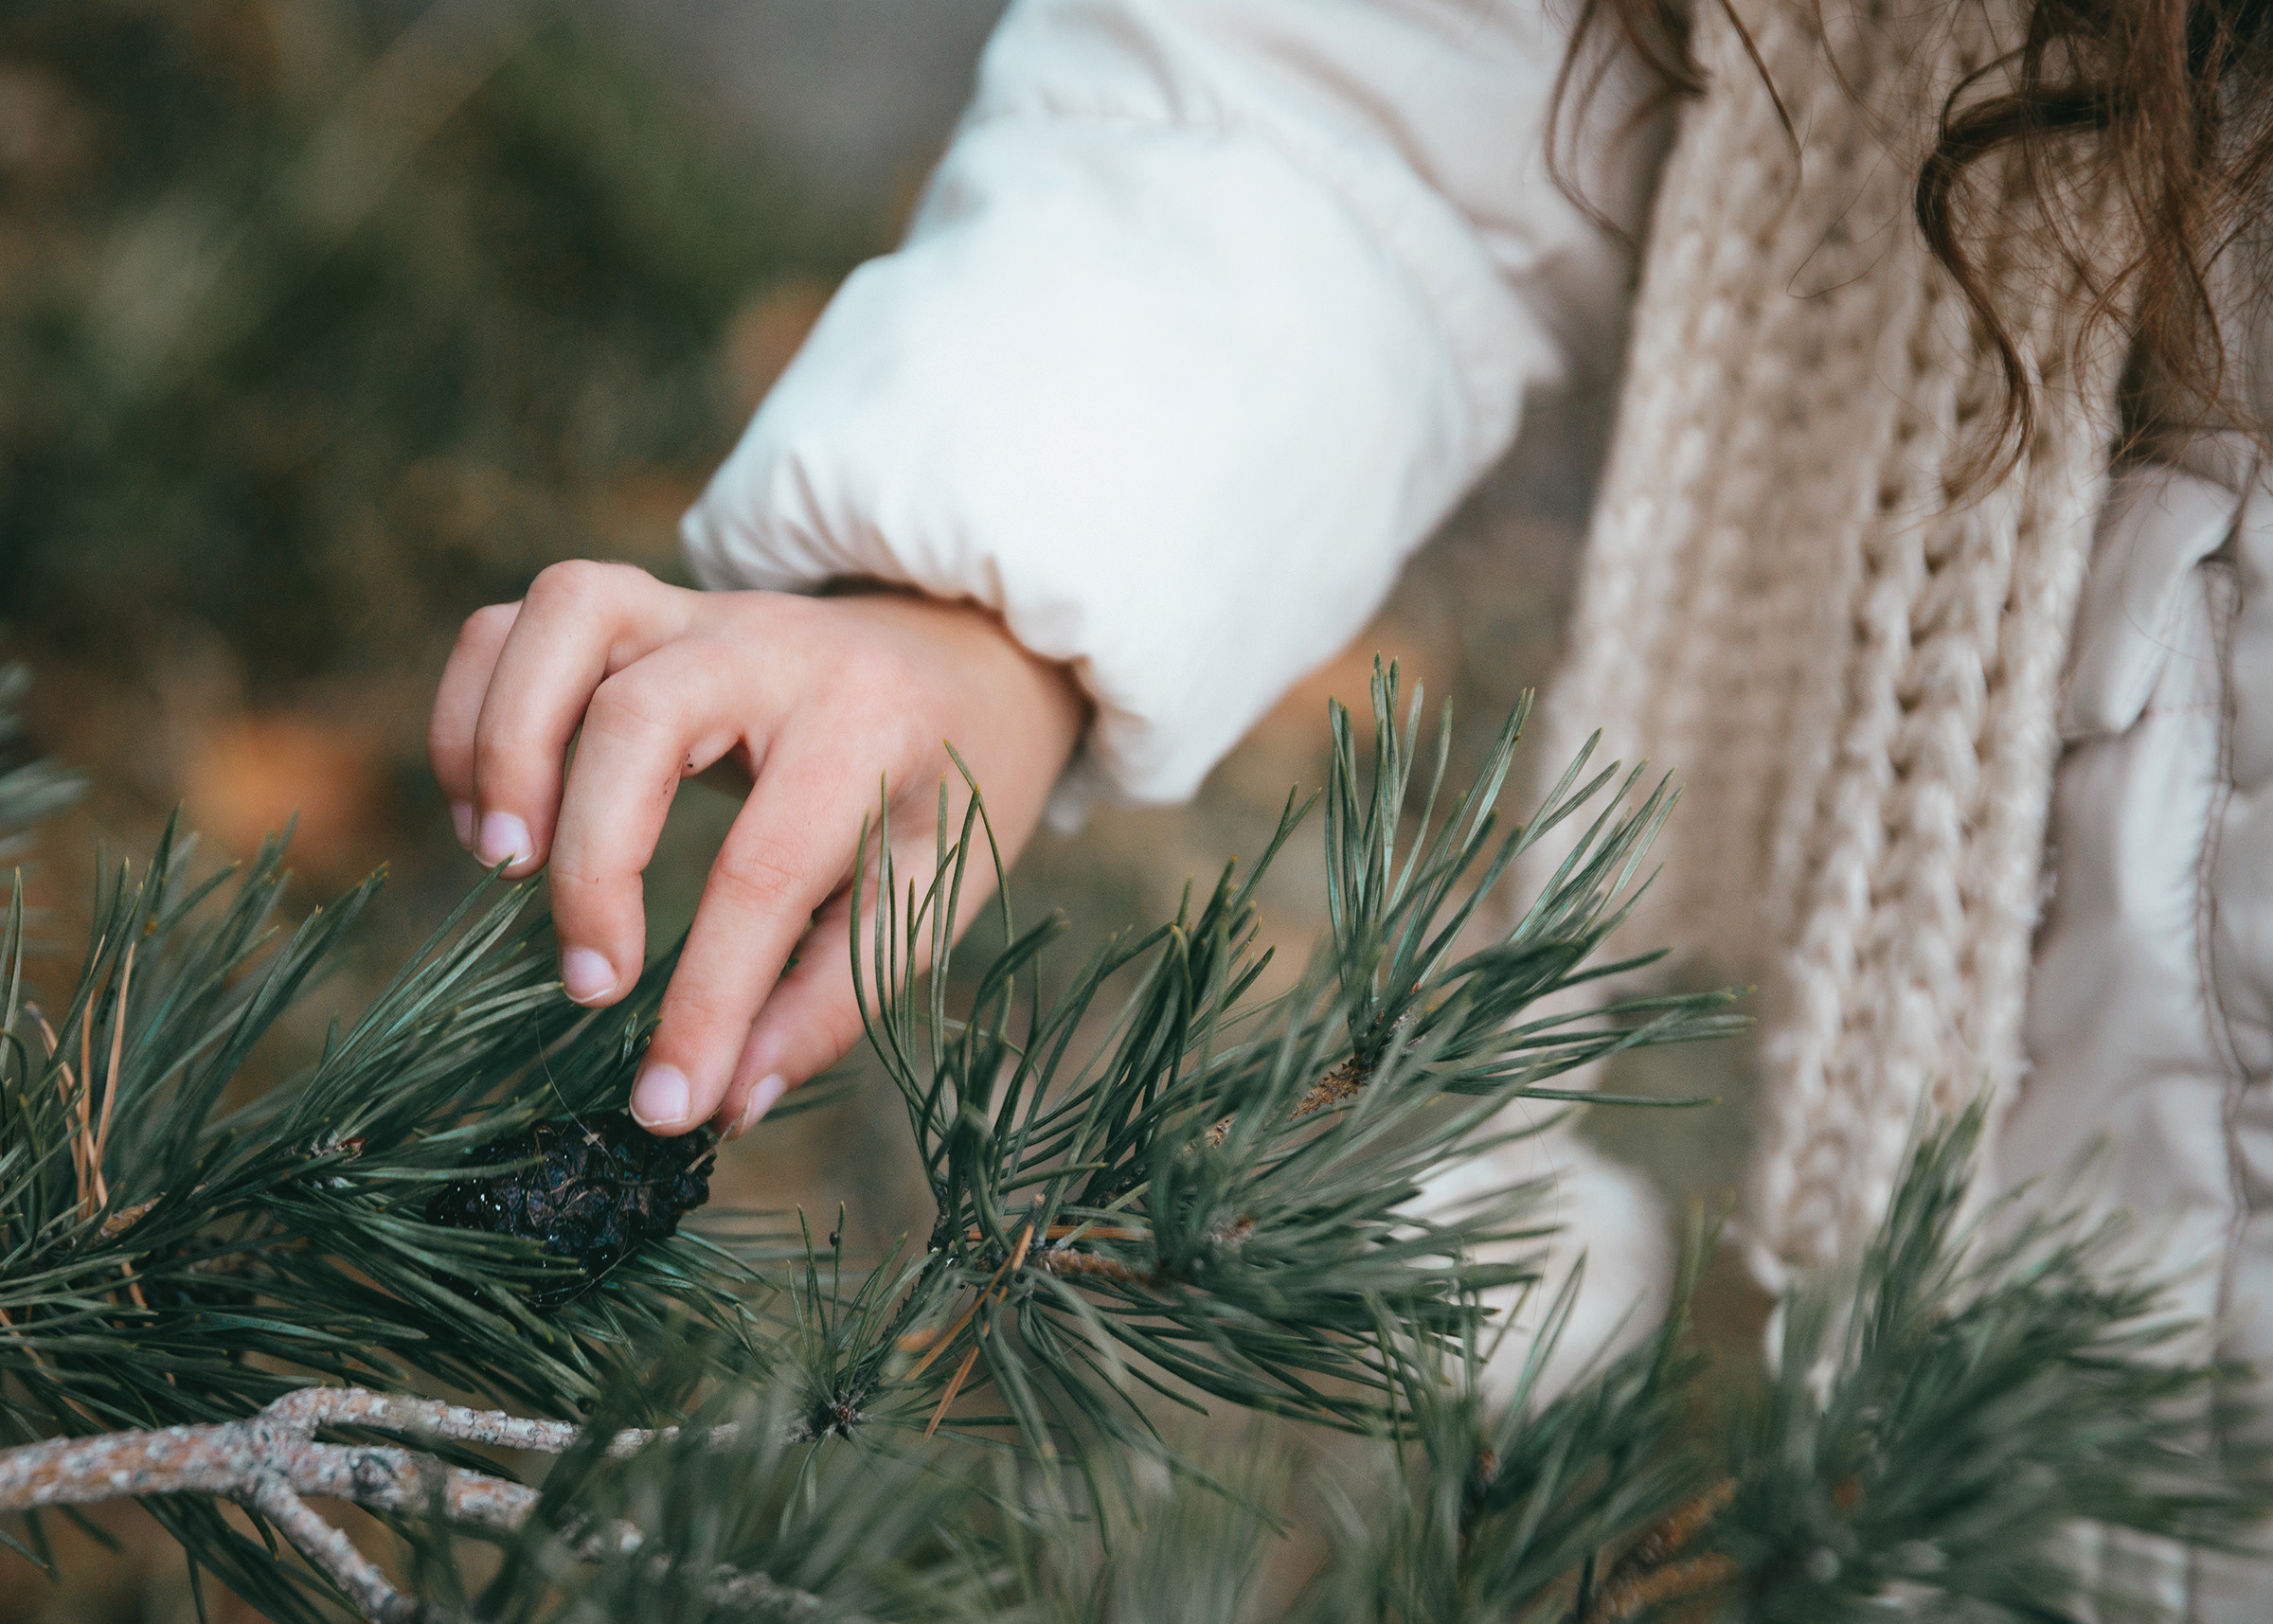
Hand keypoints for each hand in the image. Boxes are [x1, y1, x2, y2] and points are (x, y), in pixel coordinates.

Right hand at [427, 563, 1085, 1136]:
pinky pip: (512, 624)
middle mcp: (775, 649)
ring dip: (503, 748)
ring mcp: (696, 612)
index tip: (666, 1102)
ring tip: (502, 868)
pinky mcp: (636, 609)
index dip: (708, 997)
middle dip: (590, 861)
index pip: (768, 866)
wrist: (963, 656)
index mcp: (871, 726)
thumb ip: (833, 995)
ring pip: (562, 618)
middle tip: (590, 985)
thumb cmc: (946, 786)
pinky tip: (490, 820)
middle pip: (638, 715)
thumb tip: (727, 1101)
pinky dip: (469, 714)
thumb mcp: (933, 892)